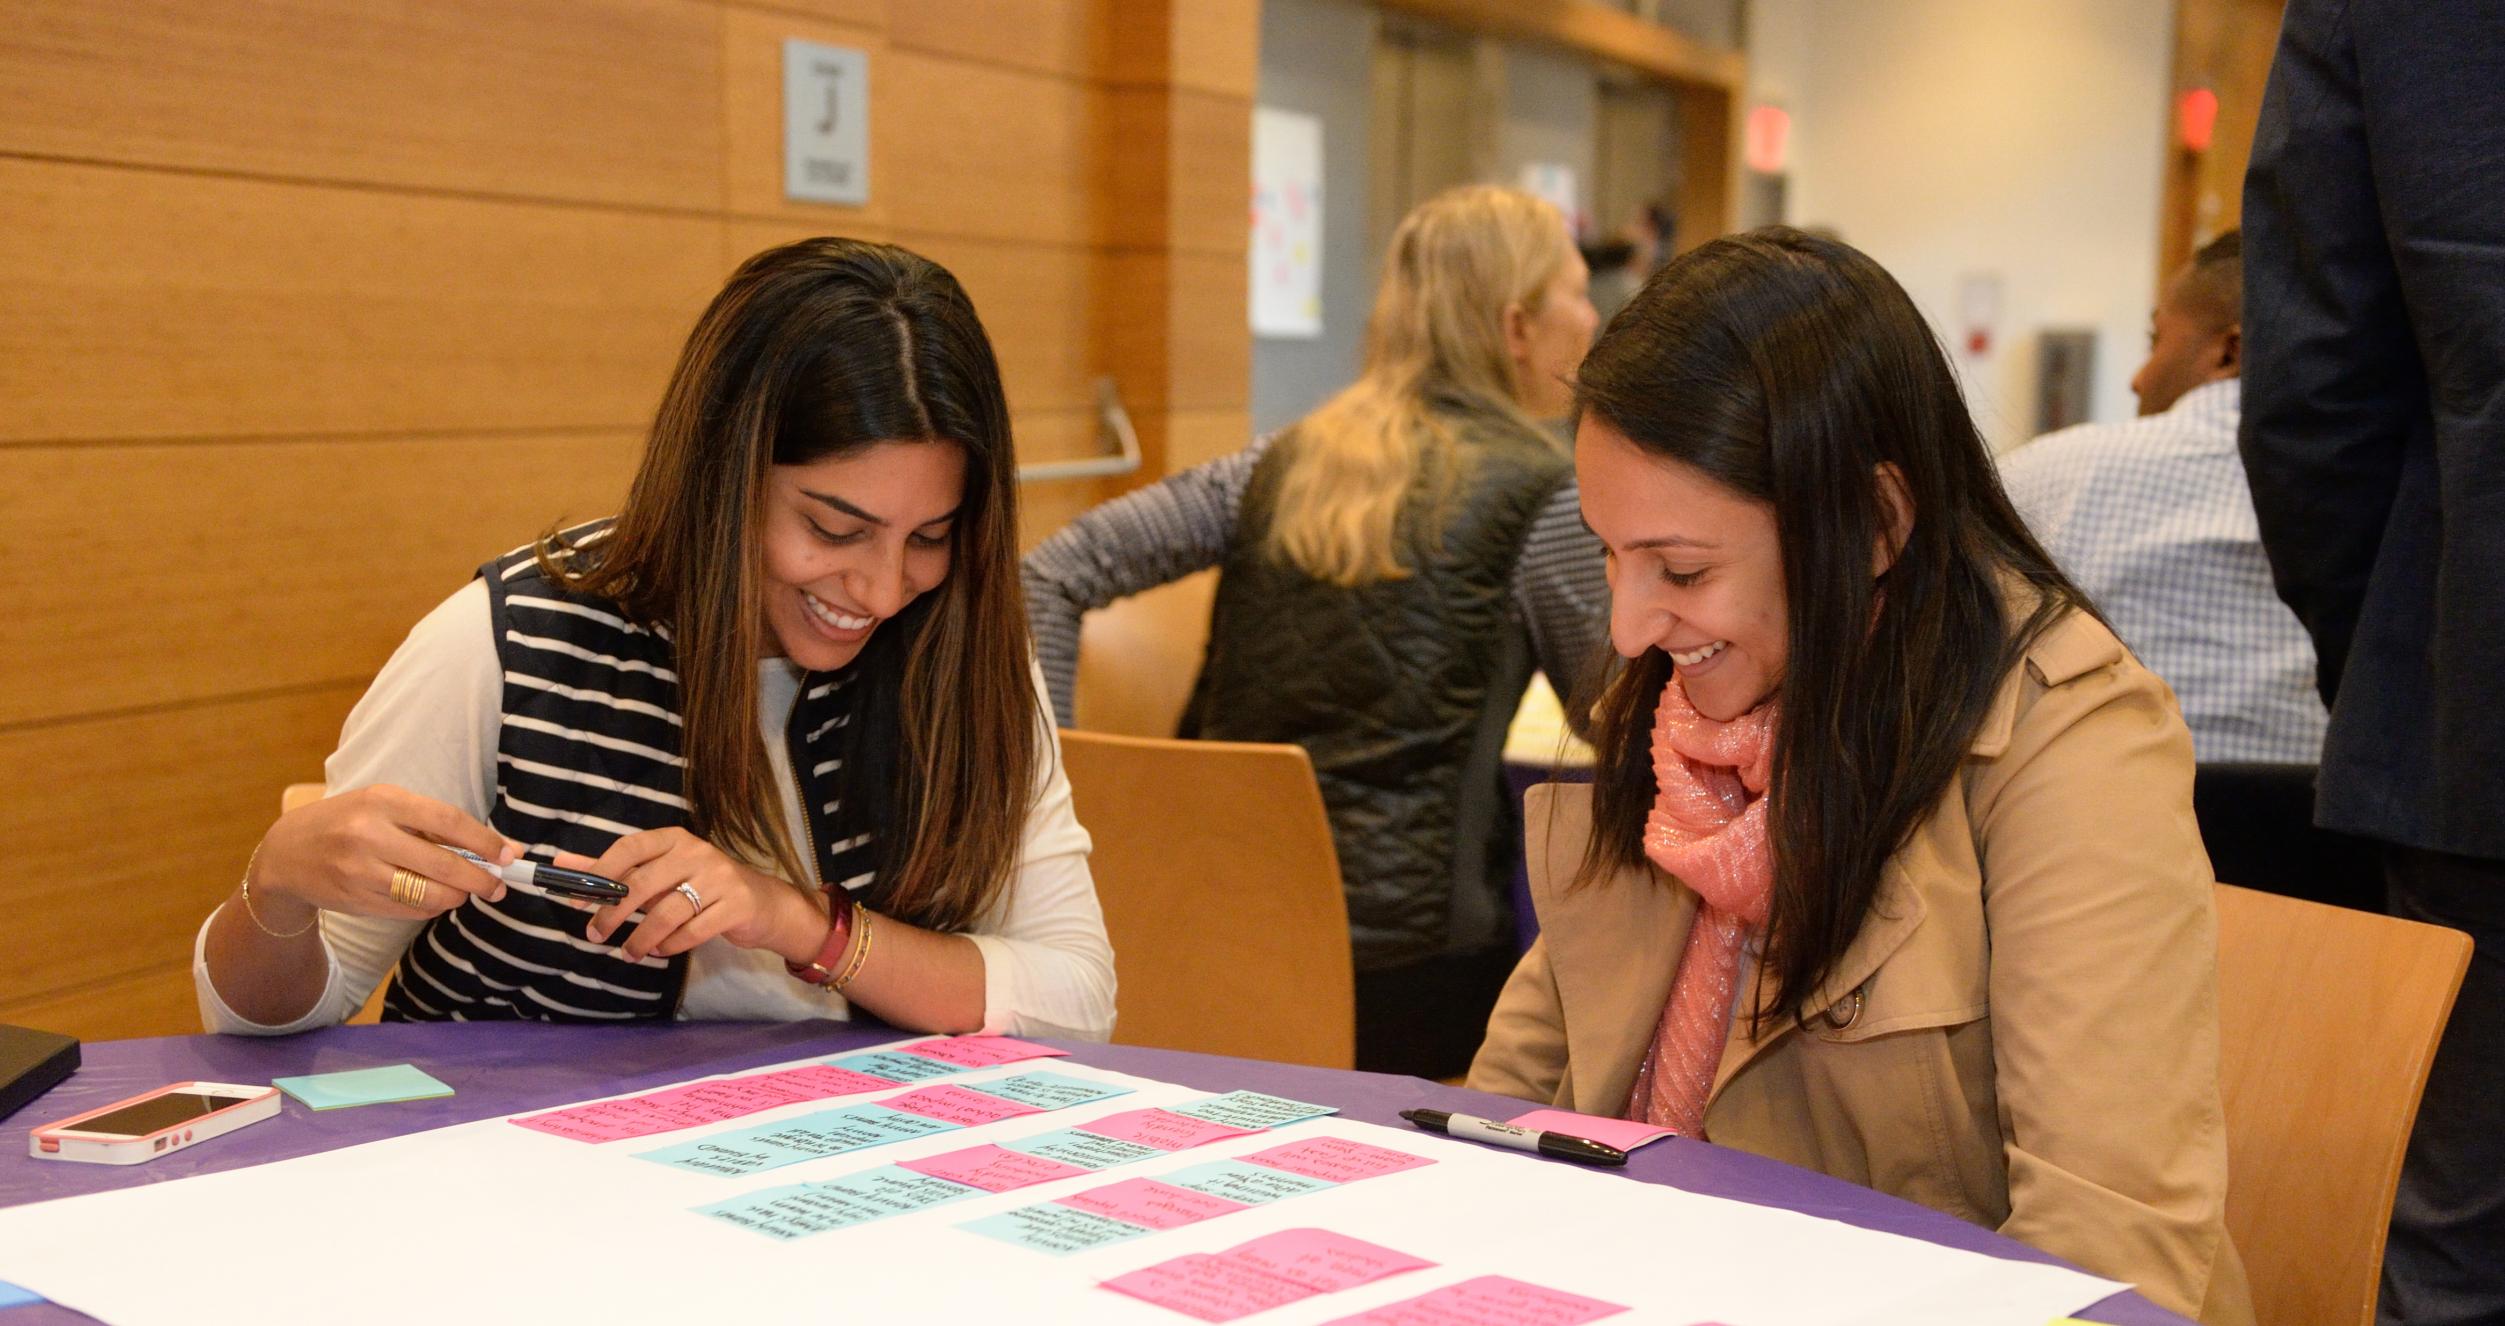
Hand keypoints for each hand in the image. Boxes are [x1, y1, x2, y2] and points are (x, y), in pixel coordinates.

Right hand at [253, 785, 520, 919]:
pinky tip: (432, 897)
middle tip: (498, 885)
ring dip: (456, 896)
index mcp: (382, 801)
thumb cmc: (349, 822)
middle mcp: (370, 835)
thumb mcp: (383, 806)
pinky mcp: (357, 900)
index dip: (485, 841)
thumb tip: (492, 848)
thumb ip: (431, 823)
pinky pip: (410, 910)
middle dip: (480, 879)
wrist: (287, 853)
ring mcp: (360, 871)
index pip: (448, 821)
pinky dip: (430, 906)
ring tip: (464, 890)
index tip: (508, 854)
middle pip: (444, 865)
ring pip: (429, 895)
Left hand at [564, 829, 816, 961]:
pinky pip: (692, 931)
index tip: (577, 900)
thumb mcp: (660, 874)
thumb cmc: (701, 887)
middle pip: (644, 883)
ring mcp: (720, 878)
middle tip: (594, 935)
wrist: (762, 904)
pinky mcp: (737, 905)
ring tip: (630, 953)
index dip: (600, 873)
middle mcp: (698, 852)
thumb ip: (613, 870)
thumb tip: (562, 863)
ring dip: (641, 938)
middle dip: (613, 914)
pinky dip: (670, 946)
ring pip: (667, 913)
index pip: (630, 848)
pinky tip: (659, 951)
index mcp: (675, 840)